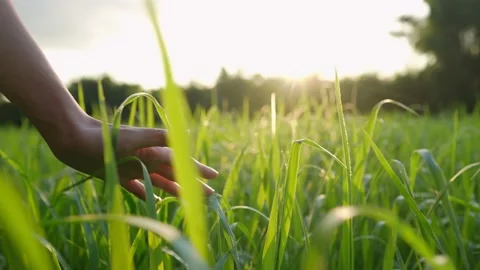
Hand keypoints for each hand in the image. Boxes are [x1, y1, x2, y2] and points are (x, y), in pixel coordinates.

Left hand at [50, 115, 217, 200]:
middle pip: (174, 174)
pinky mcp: (119, 175)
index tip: (214, 176)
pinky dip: (147, 194)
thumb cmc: (105, 138)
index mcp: (153, 151)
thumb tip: (184, 136)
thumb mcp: (133, 138)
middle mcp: (147, 159)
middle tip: (209, 194)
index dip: (197, 170)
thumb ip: (158, 137)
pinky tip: (154, 200)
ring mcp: (134, 168)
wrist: (75, 139)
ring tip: (187, 198)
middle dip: (191, 183)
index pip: (181, 162)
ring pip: (159, 181)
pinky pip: (138, 188)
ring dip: (174, 189)